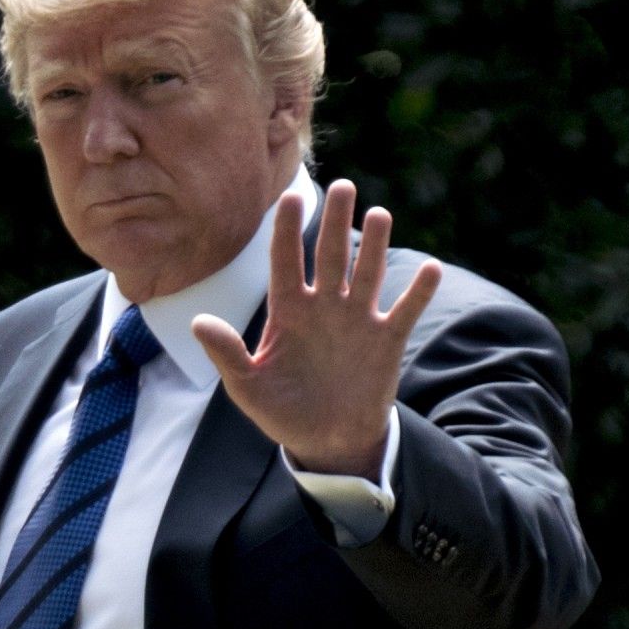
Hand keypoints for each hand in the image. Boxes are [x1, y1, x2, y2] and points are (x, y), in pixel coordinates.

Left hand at [192, 179, 441, 477]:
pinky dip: (418, 292)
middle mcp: (324, 307)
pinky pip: (404, 311)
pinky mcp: (386, 341)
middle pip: (330, 255)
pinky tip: (430, 268)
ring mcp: (357, 321)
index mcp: (288, 312)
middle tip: (344, 187)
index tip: (289, 197)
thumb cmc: (283, 411)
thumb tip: (198, 323)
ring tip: (379, 214)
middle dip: (336, 222)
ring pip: (367, 273)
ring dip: (375, 245)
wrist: (327, 441)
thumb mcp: (248, 388)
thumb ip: (226, 354)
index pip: (285, 261)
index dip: (286, 230)